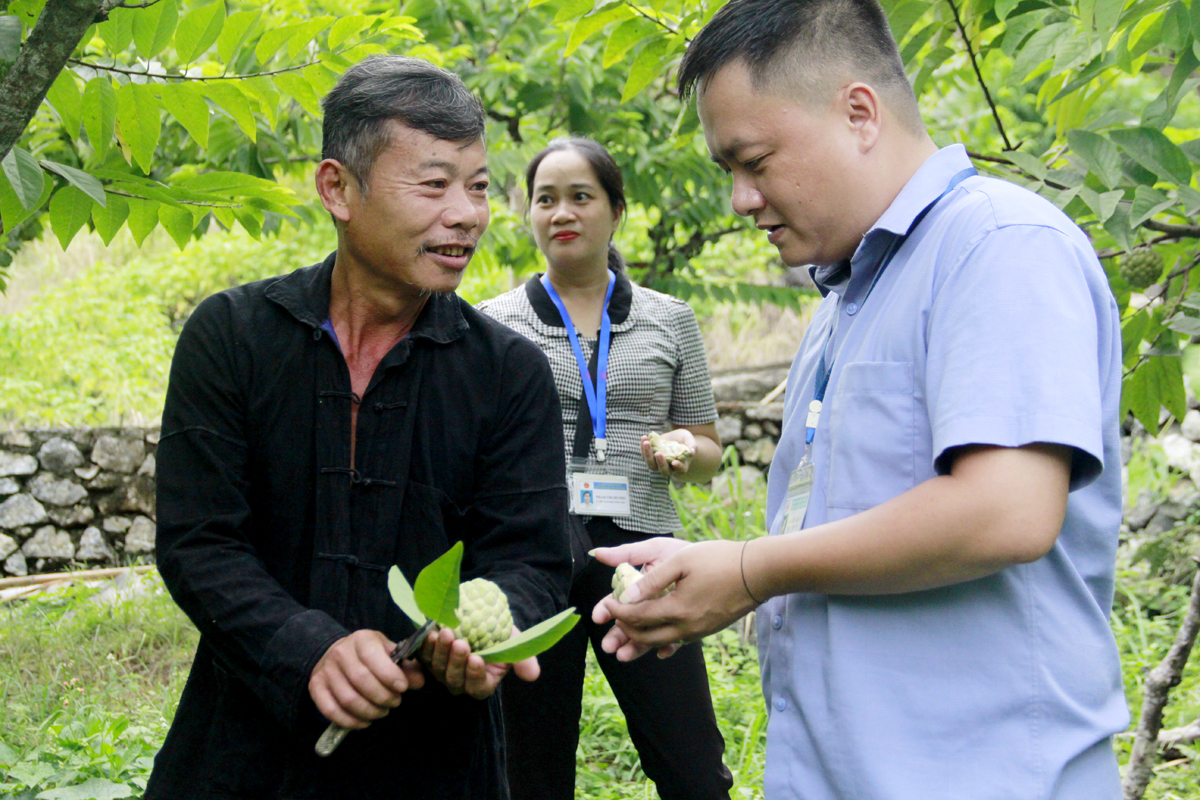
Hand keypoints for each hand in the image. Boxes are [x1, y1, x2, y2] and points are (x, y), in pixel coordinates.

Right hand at [309, 629, 424, 728]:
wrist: (336, 652)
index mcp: (362, 639)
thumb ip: (406, 666)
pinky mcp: (315, 687)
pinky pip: (331, 710)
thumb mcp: (389, 652)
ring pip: (348, 699)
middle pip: (361, 681)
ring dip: (370, 712)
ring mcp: (325, 670)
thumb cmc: (370, 654)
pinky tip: (365, 722)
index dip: (389, 676)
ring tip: (382, 712)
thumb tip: (419, 681)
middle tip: (395, 702)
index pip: (373, 658)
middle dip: (382, 697)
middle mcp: (340, 652)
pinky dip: (350, 721)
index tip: (402, 688)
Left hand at [418, 626, 538, 699]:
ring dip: (440, 651)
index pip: (477, 686)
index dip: (475, 675)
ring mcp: (442, 671)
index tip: (477, 659)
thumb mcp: (513, 644)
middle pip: (454, 679)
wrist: (479, 619)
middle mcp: (460, 681)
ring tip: (445, 634)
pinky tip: (430, 632)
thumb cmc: (499, 635)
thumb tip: (533, 675)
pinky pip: (423, 655)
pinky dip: (425, 646)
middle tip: (460, 643)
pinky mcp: (428, 657)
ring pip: (437, 668)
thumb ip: (523, 660)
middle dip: (456, 661)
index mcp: (482, 683)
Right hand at [589, 536, 691, 660]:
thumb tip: (597, 553)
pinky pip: (676, 641)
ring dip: (635, 646)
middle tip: (608, 645)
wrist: (722, 562)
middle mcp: (652, 604)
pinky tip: (662, 652)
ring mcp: (668, 617)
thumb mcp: (656, 549)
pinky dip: (668, 647)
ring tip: (623, 655)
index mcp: (641, 587)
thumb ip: (627, 553)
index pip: (619, 601)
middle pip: (630, 623)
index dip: (607, 609)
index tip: (598, 616)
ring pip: (648, 635)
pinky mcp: (685, 627)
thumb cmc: (686, 552)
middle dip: (617, 634)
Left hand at [592, 539, 759, 661]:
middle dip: (625, 632)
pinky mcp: (707, 630)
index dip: (618, 612)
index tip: (606, 606)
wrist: (758, 572)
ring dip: (641, 642)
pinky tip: (658, 648)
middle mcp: (686, 627)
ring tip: (624, 644)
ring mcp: (698, 631)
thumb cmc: (720, 560)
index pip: (637, 617)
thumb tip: (627, 596)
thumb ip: (652, 580)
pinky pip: (679, 641)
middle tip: (613, 621)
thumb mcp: (681, 560)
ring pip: (662, 643)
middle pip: (647, 637)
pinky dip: (663, 643)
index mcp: (677, 609)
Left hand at [640, 429, 695, 477]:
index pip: (681, 469)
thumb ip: (692, 445)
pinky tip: (644, 437)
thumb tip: (692, 451)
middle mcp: (670, 468)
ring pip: (652, 465)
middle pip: (664, 471)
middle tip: (658, 453)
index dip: (678, 467)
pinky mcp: (651, 457)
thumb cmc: (684, 440)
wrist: (675, 438)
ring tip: (646, 442)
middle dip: (660, 463)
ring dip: (648, 455)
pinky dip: (643, 447)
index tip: (675, 462)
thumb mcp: (689, 439)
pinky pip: (645, 455)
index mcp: (682, 465)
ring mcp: (659, 464)